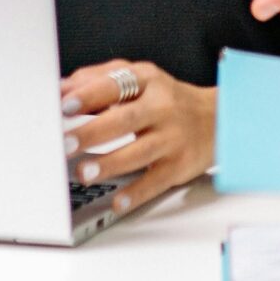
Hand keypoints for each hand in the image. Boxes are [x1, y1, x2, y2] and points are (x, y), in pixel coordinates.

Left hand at [59, 60, 217, 216]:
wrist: (218, 119)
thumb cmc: (167, 99)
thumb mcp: (138, 78)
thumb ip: (99, 79)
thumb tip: (61, 89)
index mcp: (147, 81)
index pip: (115, 84)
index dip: (89, 95)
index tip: (65, 105)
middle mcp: (162, 107)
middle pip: (125, 119)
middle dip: (93, 132)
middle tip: (66, 143)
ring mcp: (172, 137)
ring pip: (140, 152)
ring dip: (110, 163)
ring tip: (84, 172)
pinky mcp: (179, 165)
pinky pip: (156, 181)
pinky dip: (136, 194)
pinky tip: (117, 202)